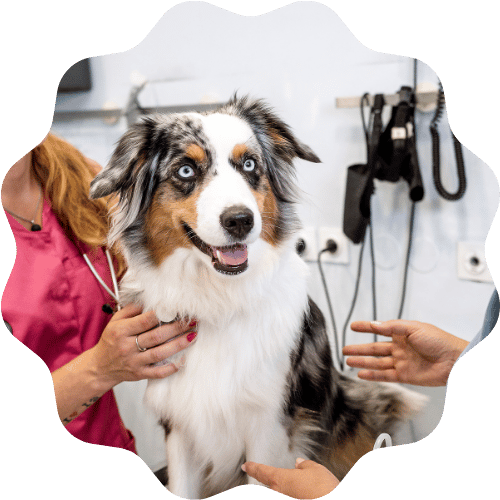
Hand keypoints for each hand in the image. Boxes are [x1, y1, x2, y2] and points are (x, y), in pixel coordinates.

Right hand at [90, 303, 196, 387]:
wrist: (100, 367)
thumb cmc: (111, 340)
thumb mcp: (116, 321)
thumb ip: (132, 309)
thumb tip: (152, 299)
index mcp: (121, 330)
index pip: (145, 320)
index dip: (164, 314)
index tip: (179, 309)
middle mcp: (127, 346)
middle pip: (156, 336)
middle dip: (177, 327)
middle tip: (193, 321)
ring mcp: (134, 362)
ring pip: (160, 353)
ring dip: (178, 345)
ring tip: (192, 336)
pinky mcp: (139, 374)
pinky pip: (158, 373)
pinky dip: (171, 368)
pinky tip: (183, 360)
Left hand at [242, 458, 339, 499]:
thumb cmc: (325, 490)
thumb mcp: (316, 470)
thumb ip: (305, 466)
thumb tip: (299, 463)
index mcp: (281, 480)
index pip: (263, 472)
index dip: (253, 468)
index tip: (246, 466)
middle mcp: (280, 495)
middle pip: (268, 488)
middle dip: (267, 484)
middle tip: (261, 481)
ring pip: (278, 493)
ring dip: (281, 489)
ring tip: (296, 485)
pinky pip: (289, 496)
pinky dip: (292, 493)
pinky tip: (301, 492)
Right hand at [344, 320, 468, 385]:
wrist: (455, 360)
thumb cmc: (438, 340)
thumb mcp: (414, 328)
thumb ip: (393, 327)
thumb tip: (374, 324)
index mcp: (402, 333)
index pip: (380, 329)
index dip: (366, 328)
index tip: (353, 326)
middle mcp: (400, 348)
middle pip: (375, 348)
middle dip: (359, 349)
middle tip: (344, 350)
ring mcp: (401, 362)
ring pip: (377, 362)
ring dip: (363, 362)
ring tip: (348, 361)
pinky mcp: (405, 376)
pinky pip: (385, 376)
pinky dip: (373, 375)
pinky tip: (361, 374)